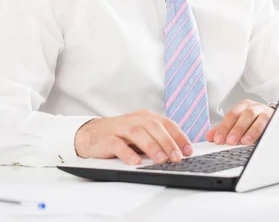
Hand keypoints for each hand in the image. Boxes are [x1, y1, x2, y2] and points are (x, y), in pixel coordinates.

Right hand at [74, 110, 192, 164]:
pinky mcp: (106, 138)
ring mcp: (120, 127)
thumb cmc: (120, 136)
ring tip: (160, 160)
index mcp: (146, 117)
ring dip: (151, 146)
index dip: (179, 136)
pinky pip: (117, 144)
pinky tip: (135, 162)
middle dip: (168, 143)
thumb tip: (178, 153)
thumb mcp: (141, 134)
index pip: (166, 123)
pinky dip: (127, 153)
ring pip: (138, 133)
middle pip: (154, 127)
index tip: (188, 150)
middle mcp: (134, 119)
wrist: (90, 134)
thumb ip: (156, 139)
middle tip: (177, 157)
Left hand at [205, 100, 273, 145]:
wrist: (272, 118)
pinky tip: (259, 140)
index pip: (231, 115)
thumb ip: (223, 129)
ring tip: (244, 142)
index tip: (217, 139)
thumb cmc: (252, 122)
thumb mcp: (237, 123)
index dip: (224, 127)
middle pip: (244, 116)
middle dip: (236, 129)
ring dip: (251, 131)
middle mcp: (254, 107)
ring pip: (258, 120)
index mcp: (242, 106)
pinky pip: (269, 126)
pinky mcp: (274, 120)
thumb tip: (210, 136)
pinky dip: (263, 133)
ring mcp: (265, 113)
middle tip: (230, 141)